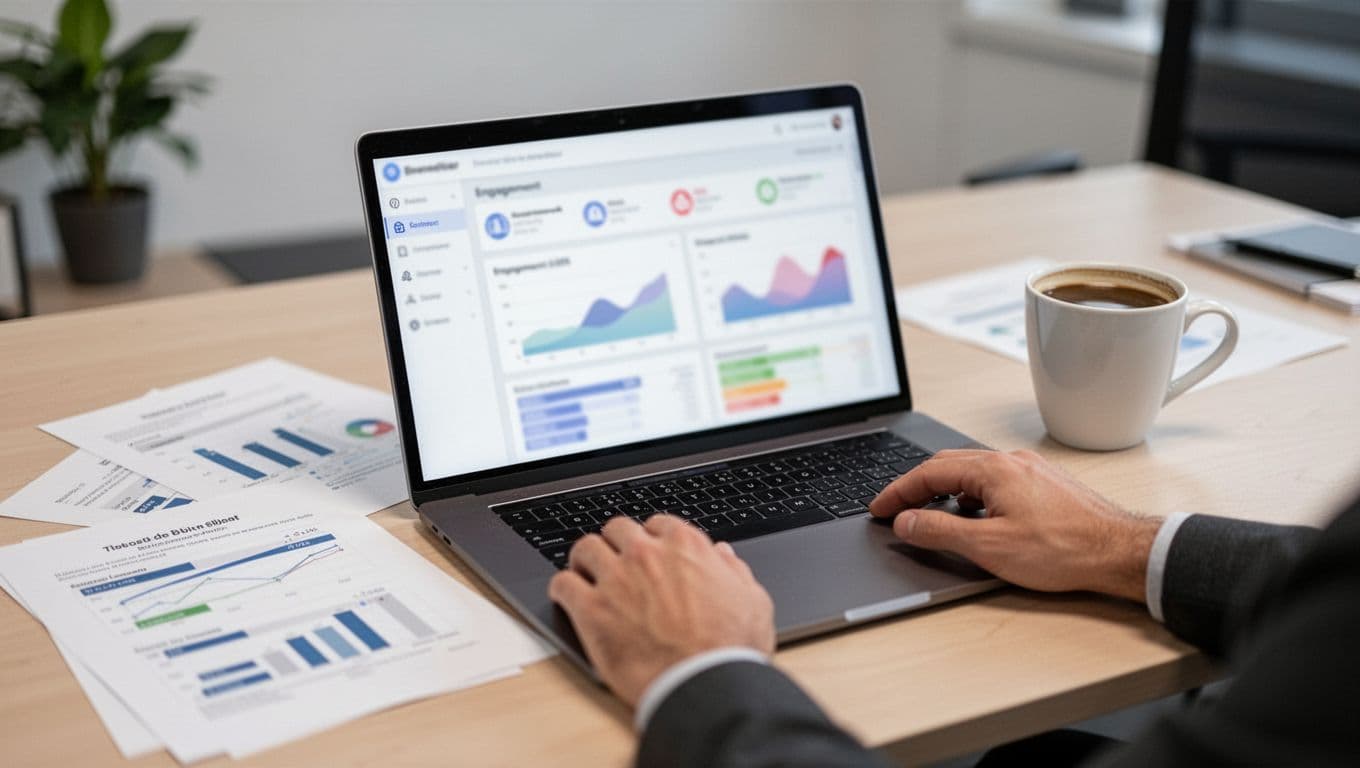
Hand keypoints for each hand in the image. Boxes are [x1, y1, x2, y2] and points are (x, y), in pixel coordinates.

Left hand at [548, 515, 775, 707]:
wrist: (705, 683)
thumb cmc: (732, 648)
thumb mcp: (752, 600)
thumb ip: (734, 571)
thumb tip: (724, 555)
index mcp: (686, 546)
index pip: (658, 523)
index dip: (652, 538)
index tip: (649, 551)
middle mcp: (646, 554)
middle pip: (617, 529)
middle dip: (616, 543)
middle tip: (615, 561)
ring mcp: (615, 579)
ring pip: (585, 548)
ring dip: (585, 560)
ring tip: (586, 574)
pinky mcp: (591, 610)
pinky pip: (563, 584)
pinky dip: (563, 589)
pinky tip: (568, 598)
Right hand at [869, 450, 1160, 602]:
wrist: (1119, 552)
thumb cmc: (1063, 550)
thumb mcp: (989, 546)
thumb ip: (940, 530)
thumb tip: (906, 521)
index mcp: (992, 469)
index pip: (929, 472)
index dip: (898, 491)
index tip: (879, 507)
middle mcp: (1010, 461)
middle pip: (948, 465)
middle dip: (917, 486)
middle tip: (895, 508)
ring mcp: (1030, 470)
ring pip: (973, 472)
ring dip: (945, 489)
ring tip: (930, 513)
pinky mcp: (1044, 484)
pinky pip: (995, 480)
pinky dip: (971, 494)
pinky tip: (975, 515)